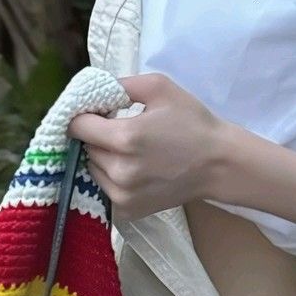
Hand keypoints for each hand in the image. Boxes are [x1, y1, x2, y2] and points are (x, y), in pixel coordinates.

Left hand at [66, 72, 226, 221]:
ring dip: (102, 156)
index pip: (78, 126)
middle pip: (85, 147)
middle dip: (96, 135)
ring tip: (129, 149)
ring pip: (92, 168)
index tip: (97, 111)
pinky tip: (133, 168)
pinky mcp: (127, 211)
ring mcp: (122, 195)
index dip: (84, 115)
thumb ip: (121, 85)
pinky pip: (103, 188)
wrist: (218, 164)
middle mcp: (119, 170)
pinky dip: (111, 176)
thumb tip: (93, 91)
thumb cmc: (191, 121)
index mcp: (125, 137)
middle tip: (120, 128)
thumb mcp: (160, 88)